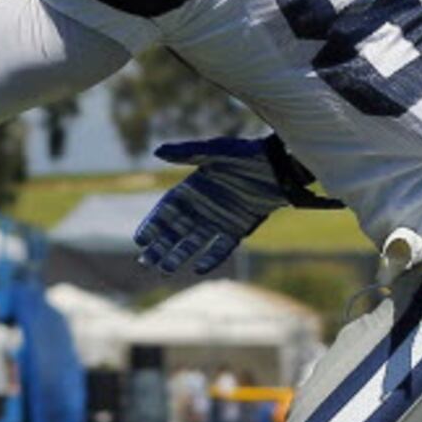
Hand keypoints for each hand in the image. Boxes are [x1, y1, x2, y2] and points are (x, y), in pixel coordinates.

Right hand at [134, 135, 341, 276]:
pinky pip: (221, 247)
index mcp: (192, 187)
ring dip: (179, 255)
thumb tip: (157, 151)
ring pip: (194, 242)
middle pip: (175, 230)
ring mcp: (219, 218)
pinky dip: (211, 257)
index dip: (153, 225)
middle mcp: (202, 205)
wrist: (281, 166)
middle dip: (160, 246)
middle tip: (145, 262)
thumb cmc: (248, 154)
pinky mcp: (238, 229)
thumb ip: (188, 153)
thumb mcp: (217, 151)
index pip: (166, 210)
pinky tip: (198, 268)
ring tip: (164, 270)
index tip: (140, 240)